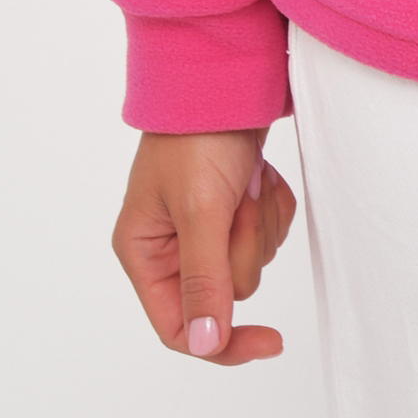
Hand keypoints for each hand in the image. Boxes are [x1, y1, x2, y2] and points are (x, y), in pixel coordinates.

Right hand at [113, 130, 298, 361]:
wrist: (226, 73)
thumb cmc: (198, 134)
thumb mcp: (199, 210)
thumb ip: (203, 280)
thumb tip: (204, 345)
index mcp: (144, 252)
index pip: (178, 328)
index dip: (222, 342)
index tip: (269, 342)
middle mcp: (171, 246)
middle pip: (228, 290)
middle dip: (243, 244)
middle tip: (237, 197)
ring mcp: (206, 226)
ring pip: (253, 260)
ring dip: (260, 219)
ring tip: (246, 176)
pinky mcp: (236, 206)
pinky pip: (270, 231)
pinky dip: (273, 205)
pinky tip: (260, 173)